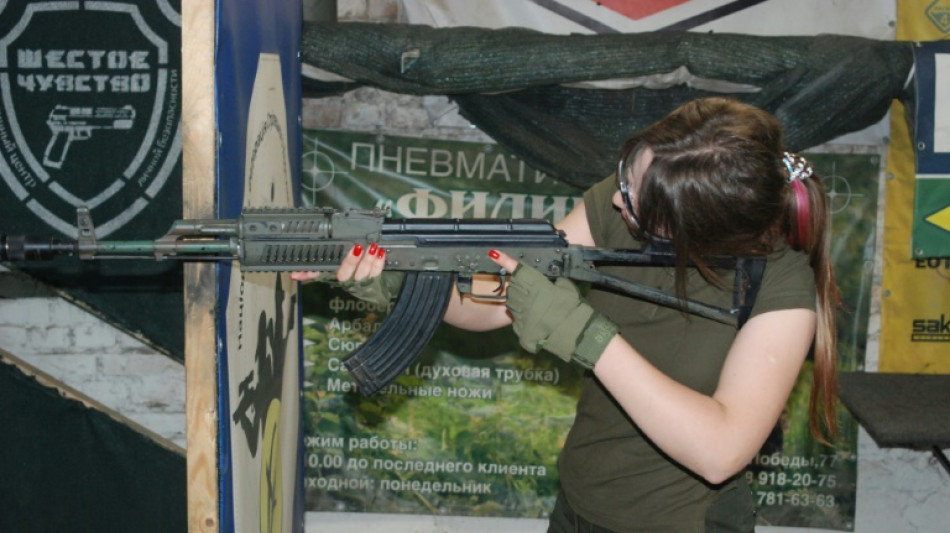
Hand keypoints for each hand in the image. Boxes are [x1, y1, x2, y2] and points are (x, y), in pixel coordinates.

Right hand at [289, 243, 383, 282]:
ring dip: (368, 261)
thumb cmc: (348, 277)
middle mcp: (346, 283)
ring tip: (372, 247)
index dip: (312, 274)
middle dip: (351, 262)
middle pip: (346, 274)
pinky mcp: (375, 281)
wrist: (370, 289)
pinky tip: (381, 253)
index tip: (309, 268)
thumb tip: (293, 274)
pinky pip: (378, 273)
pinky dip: (380, 263)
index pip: (320, 275)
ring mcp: (361, 283)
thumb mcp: (330, 275)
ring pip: (364, 274)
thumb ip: (312, 273)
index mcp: (333, 278)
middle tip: (356, 248)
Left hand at [487, 249, 617, 367]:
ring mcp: (519, 314)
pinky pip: (518, 320)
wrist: (573, 334)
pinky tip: (537, 323)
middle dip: (518, 287)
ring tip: (536, 309)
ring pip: (512, 304)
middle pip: (513, 287)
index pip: (517, 269)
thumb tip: (553, 282)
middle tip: (533, 293)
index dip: (505, 261)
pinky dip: (525, 319)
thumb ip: (556, 282)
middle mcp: (523, 297)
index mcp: (535, 284)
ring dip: (520, 303)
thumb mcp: (567, 288)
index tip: (493, 254)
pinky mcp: (519, 329)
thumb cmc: (572, 308)